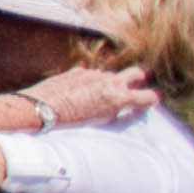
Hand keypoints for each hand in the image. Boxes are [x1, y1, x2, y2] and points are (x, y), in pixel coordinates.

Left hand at [26, 65, 144, 129]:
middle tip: (131, 88)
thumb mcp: (103, 121)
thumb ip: (119, 112)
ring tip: (96, 97)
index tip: (144, 104)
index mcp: (120, 97)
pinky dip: (89, 81)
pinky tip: (79, 92)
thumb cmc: (73, 119)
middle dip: (137, 79)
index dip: (150, 101)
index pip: (150, 96)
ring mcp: (95, 73)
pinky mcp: (78, 71)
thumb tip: (130, 108)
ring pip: (110, 75)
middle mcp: (111, 82)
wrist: (43, 107)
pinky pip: (90, 74)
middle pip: (137, 72)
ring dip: (108, 83)